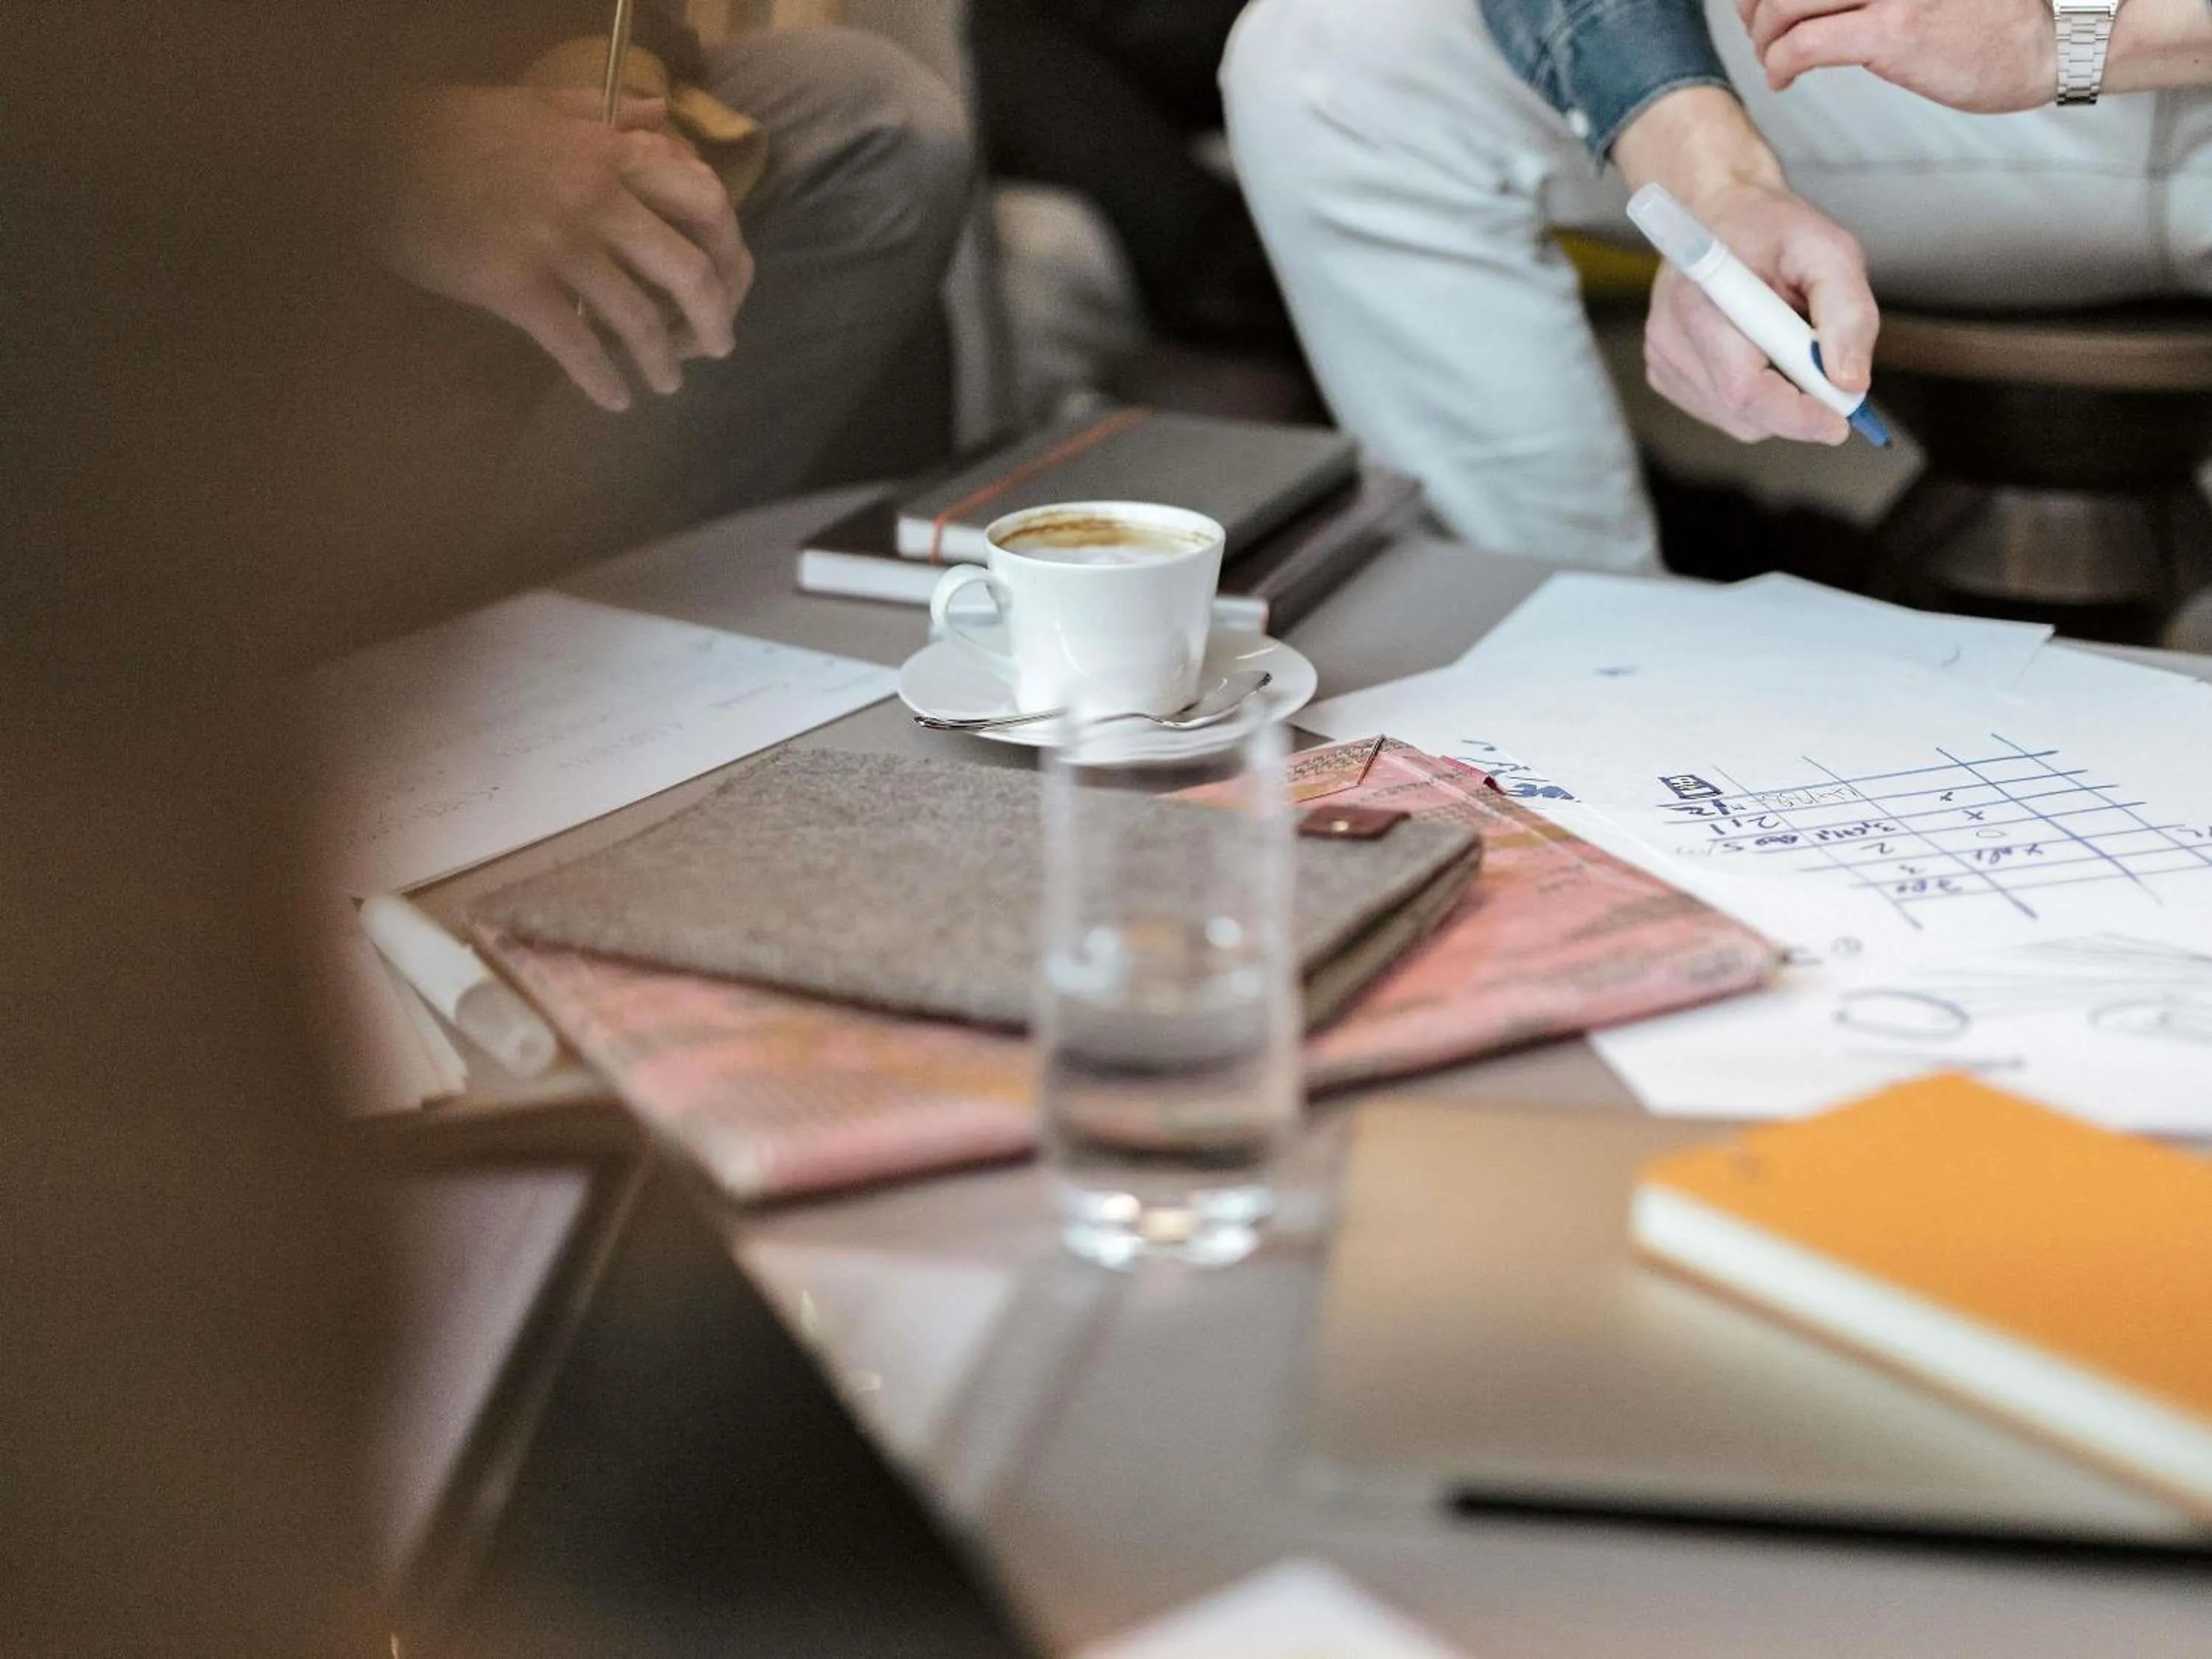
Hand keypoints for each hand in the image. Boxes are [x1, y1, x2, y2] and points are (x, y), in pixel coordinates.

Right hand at [379, 87, 752, 411]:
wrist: (374, 152)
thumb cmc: (454, 129)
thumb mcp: (537, 103)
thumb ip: (605, 111)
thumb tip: (661, 114)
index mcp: (609, 151)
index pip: (704, 202)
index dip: (729, 250)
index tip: (731, 280)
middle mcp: (597, 197)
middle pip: (689, 271)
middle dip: (714, 320)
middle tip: (717, 346)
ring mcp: (558, 244)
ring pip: (638, 319)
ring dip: (661, 361)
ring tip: (666, 383)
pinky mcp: (516, 286)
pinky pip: (578, 346)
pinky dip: (605, 381)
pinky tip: (615, 400)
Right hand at [1614, 88, 1875, 445]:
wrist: (1720, 213)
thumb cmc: (1773, 229)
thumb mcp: (1830, 250)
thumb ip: (1848, 313)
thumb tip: (1850, 382)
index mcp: (1703, 301)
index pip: (1743, 389)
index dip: (1795, 414)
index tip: (1841, 420)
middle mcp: (1671, 337)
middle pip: (1741, 413)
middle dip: (1796, 408)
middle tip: (1830, 376)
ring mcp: (1662, 360)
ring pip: (1736, 419)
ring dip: (1777, 399)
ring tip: (1785, 345)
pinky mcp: (1664, 374)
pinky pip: (1721, 412)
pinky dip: (1755, 397)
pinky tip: (1758, 353)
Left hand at [1738, 0, 2054, 110]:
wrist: (2055, 36)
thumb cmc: (1995, 12)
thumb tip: (1820, 1)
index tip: (1756, 3)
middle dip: (1755, 6)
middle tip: (1758, 30)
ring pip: (1785, 4)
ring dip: (1763, 37)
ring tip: (1772, 57)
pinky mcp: (1893, 32)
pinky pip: (1803, 47)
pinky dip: (1778, 65)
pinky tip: (1783, 79)